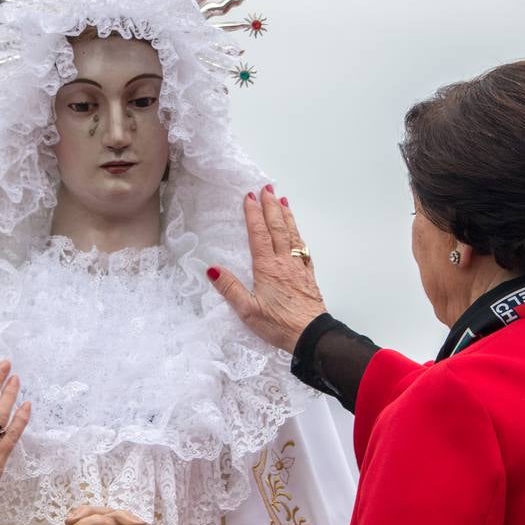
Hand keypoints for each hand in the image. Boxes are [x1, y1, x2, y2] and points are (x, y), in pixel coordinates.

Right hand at [209, 188, 328, 352]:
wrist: (311, 335)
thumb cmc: (278, 324)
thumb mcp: (248, 310)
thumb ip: (230, 288)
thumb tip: (212, 268)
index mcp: (268, 267)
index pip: (259, 234)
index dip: (253, 214)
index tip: (249, 197)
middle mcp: (284, 262)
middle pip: (277, 228)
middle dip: (271, 207)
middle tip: (267, 189)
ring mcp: (298, 268)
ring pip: (292, 235)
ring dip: (286, 216)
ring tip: (282, 200)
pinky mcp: (308, 277)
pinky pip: (303, 249)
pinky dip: (299, 235)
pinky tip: (297, 233)